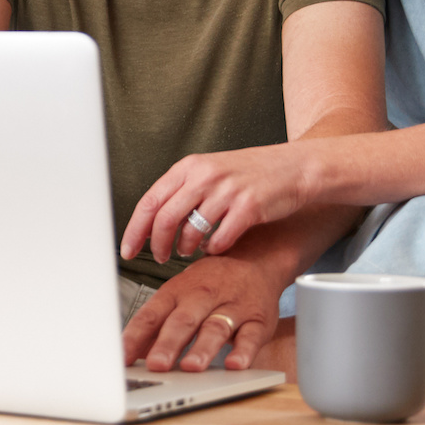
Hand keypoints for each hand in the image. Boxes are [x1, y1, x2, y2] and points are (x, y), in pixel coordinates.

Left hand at [122, 145, 316, 263]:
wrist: (296, 167)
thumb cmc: (252, 172)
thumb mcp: (211, 171)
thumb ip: (184, 191)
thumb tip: (154, 221)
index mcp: (190, 167)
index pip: (150, 201)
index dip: (135, 230)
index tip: (128, 249)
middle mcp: (205, 176)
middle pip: (165, 219)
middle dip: (157, 245)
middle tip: (160, 257)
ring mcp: (227, 191)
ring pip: (191, 232)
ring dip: (186, 249)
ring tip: (189, 250)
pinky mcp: (249, 208)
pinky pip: (220, 239)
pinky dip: (213, 249)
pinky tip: (216, 246)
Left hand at [124, 256, 283, 371]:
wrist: (255, 259)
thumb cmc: (210, 283)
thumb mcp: (178, 296)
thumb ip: (156, 327)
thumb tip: (130, 354)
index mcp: (177, 292)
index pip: (151, 315)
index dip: (135, 336)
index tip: (122, 358)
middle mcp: (202, 297)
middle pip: (183, 321)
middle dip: (168, 344)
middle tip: (157, 365)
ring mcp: (231, 307)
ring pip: (216, 328)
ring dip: (203, 349)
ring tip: (192, 368)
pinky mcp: (257, 320)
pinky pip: (251, 336)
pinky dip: (244, 351)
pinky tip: (235, 365)